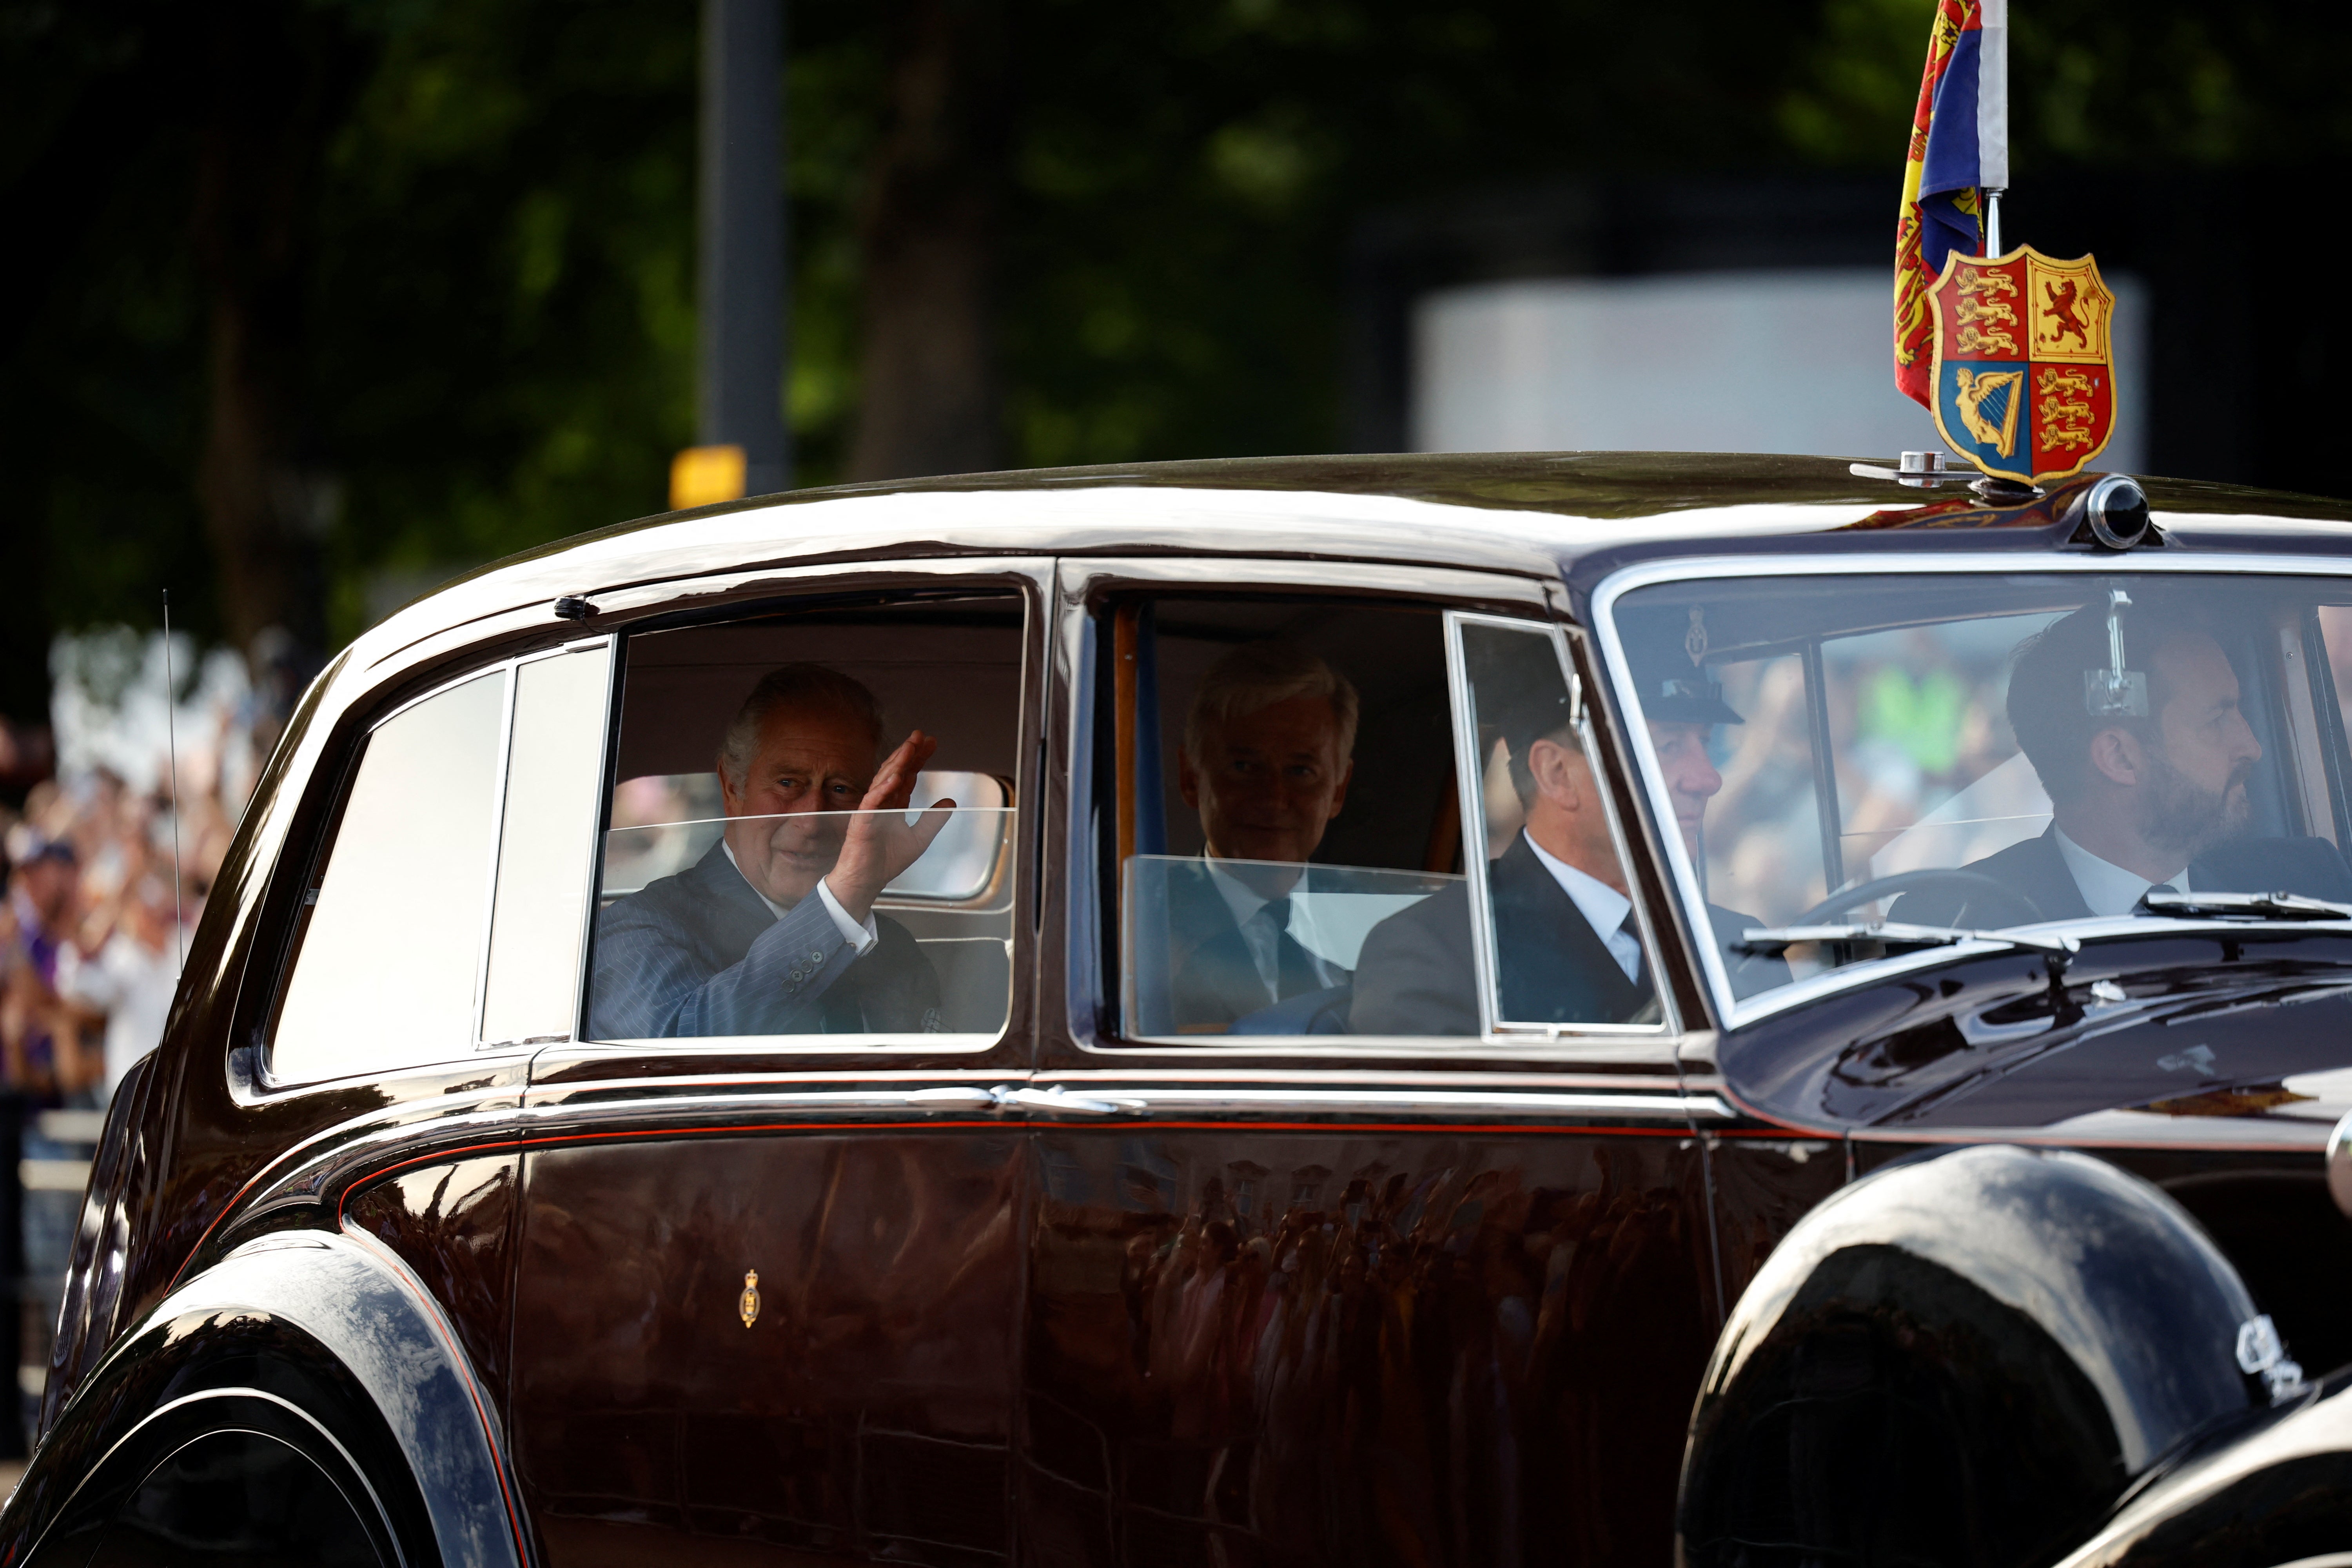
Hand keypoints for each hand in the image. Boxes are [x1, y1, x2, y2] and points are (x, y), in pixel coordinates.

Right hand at [823, 730, 953, 922]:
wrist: (867, 881)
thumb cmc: (887, 861)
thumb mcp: (920, 838)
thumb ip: (934, 819)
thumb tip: (951, 801)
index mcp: (894, 804)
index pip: (907, 775)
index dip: (919, 759)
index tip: (932, 743)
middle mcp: (882, 802)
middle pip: (896, 771)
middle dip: (908, 753)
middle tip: (921, 736)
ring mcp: (871, 809)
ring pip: (884, 780)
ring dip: (897, 763)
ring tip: (910, 747)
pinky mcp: (862, 820)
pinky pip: (872, 800)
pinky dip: (884, 787)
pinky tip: (895, 776)